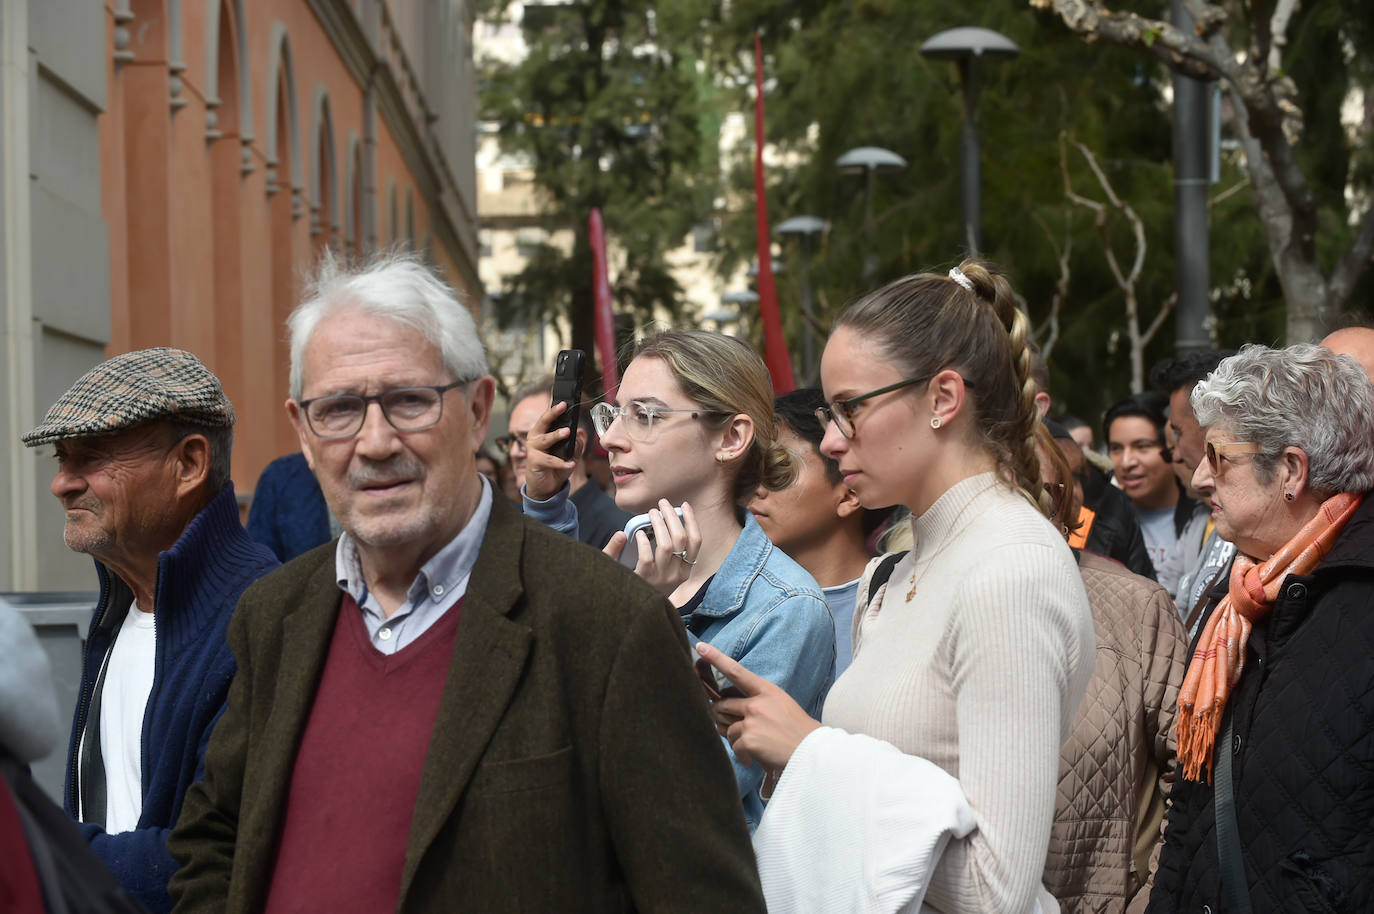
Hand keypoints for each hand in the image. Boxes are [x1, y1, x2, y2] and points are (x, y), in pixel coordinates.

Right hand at [522, 401, 581, 500]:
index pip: (549, 417)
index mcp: (542, 432)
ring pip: (545, 439)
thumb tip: (579, 434)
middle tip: (563, 406)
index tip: (564, 400)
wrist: (546, 487)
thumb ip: (576, 444)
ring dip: (556, 435)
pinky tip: (570, 464)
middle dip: (553, 413)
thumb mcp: (570, 454)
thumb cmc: (556, 467)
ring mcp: (533, 449)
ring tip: (567, 432)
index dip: (555, 407)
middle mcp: (535, 437)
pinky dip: (561, 463)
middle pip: (544, 422)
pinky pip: (549, 460)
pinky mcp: (534, 462)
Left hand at [602, 500, 700, 596]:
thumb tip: (670, 522)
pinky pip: (647, 557)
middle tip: (662, 503)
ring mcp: (661, 579)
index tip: (685, 505)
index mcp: (685, 572)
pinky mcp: (644, 581)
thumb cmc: (648, 586)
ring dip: (659, 524)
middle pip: (681, 539)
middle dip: (672, 516)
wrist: (631, 610)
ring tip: (651, 513)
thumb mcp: (665, 572)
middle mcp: (677, 576)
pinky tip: (639, 534)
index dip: (692, 521)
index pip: (696, 542)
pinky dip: (644, 542)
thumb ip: (671, 552)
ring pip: (666, 545)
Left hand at [694, 642, 819, 770]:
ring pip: (728, 729)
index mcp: (767, 690)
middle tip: (729, 724)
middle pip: (723, 705)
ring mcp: (752, 721)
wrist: (811, 751)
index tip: (701, 647)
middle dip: (720, 716)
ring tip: (754, 745)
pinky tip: (753, 758)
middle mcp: (757, 703)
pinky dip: (742, 755)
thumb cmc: (797, 730)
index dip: (716, 658)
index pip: (736, 671)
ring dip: (736, 739)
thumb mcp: (781, 705)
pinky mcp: (748, 740)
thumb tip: (733, 710)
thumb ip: (758, 703)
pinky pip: (735, 746)